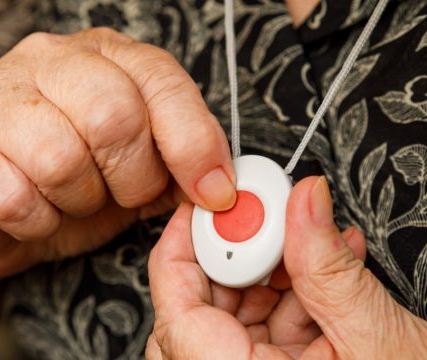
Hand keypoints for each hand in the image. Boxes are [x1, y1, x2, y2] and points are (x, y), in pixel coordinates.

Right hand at [0, 28, 235, 279]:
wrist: (3, 207)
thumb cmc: (82, 182)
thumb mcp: (144, 170)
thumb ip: (183, 168)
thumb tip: (221, 188)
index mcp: (108, 56)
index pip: (162, 82)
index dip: (194, 144)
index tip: (213, 194)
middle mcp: (50, 61)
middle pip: (112, 116)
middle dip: (131, 178)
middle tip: (121, 194)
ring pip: (59, 158)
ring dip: (79, 201)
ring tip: (72, 200)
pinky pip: (10, 197)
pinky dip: (35, 222)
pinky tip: (33, 212)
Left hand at [147, 177, 426, 358]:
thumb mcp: (379, 345)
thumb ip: (330, 269)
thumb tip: (305, 201)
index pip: (176, 316)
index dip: (178, 253)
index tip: (200, 213)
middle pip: (201, 313)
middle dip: (237, 262)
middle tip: (268, 226)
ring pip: (233, 323)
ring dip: (270, 278)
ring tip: (309, 249)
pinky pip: (264, 339)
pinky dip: (289, 303)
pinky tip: (322, 277)